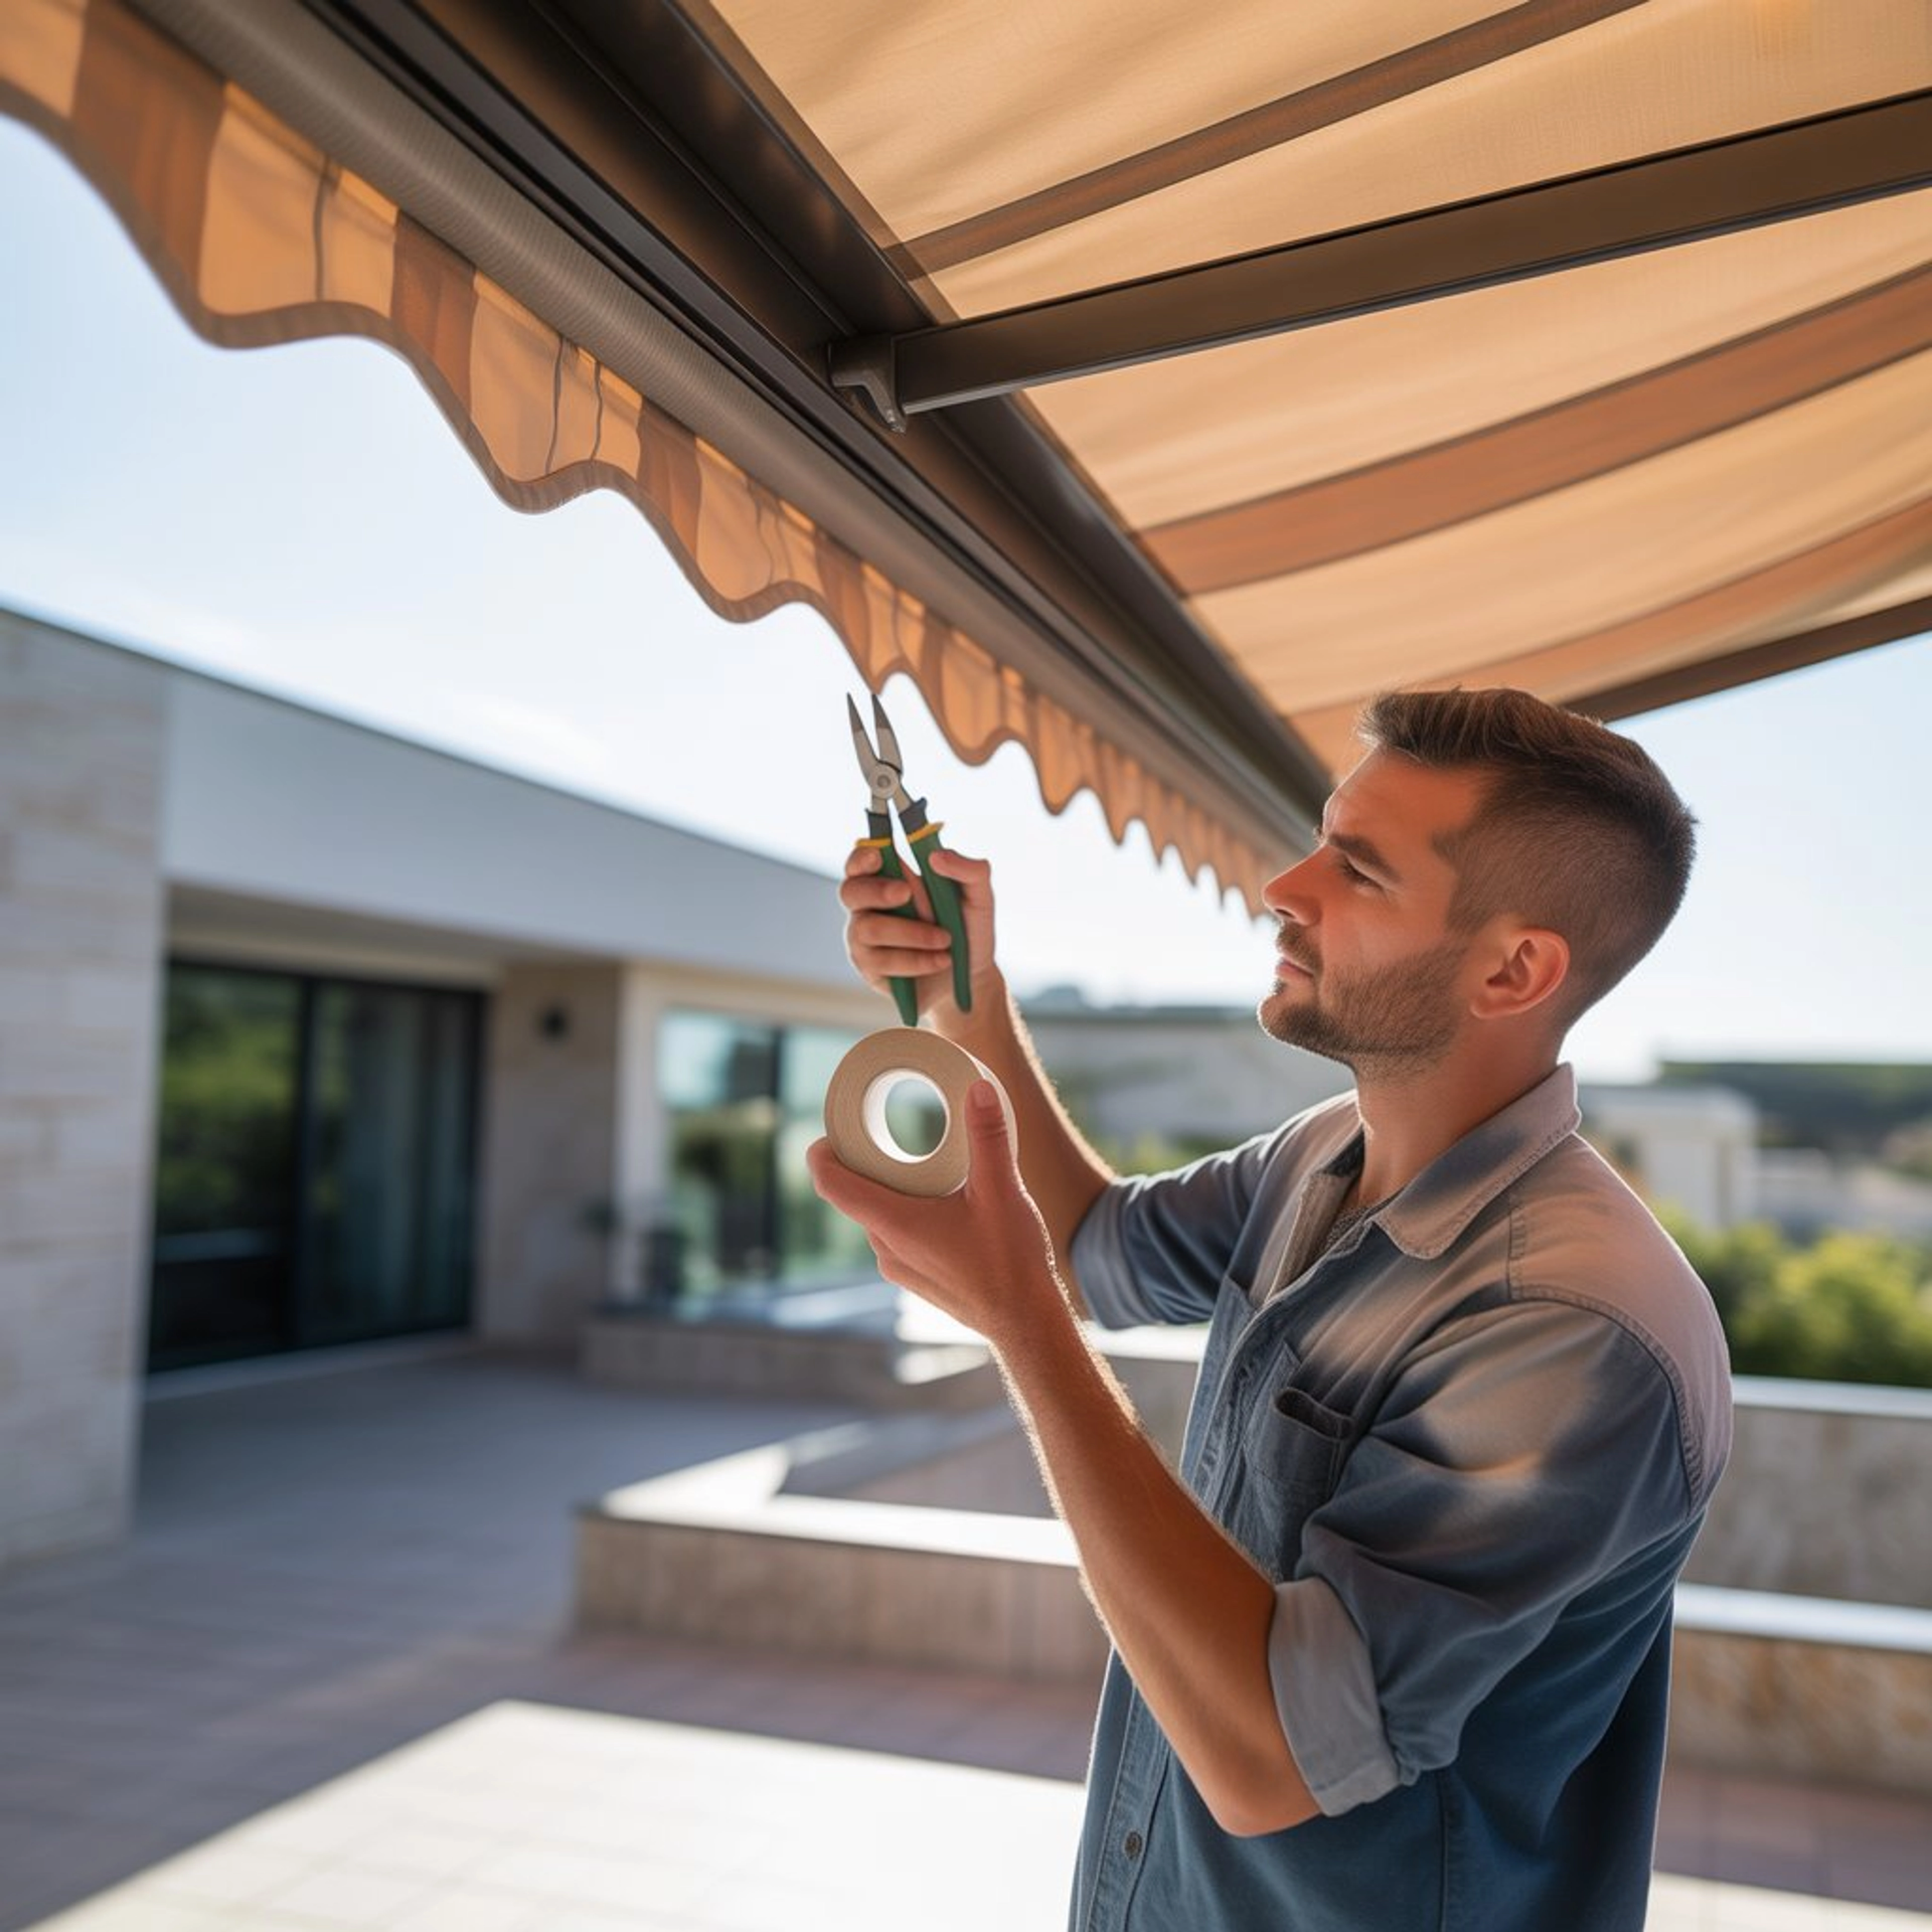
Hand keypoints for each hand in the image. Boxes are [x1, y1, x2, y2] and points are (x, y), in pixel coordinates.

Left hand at [806, 1079, 1063, 1347]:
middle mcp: (886, 1248)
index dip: (821, 1154)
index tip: (831, 1130)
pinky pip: (892, 1237)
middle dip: (861, 1163)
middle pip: (853, 1197)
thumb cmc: (1010, 1260)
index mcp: (894, 1223)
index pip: (831, 1185)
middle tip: (879, 1131)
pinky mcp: (914, 1278)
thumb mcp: (1002, 1190)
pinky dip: (902, 1212)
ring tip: (912, 1162)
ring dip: (886, 1190)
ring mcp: (898, 1267)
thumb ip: (988, 1135)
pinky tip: (932, 1201)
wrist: (1025, 1321)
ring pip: (875, 1217)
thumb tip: (978, 1088)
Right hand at [840, 843, 997, 1024]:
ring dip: (911, 933)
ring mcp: (865, 939)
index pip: (861, 862)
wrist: (971, 976)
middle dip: (877, 890)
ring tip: (946, 940)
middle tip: (906, 893)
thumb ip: (969, 870)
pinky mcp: (870, 969)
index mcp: (891, 879)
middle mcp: (870, 906)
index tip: (878, 855)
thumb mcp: (980, 898)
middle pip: (850, 891)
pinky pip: (881, 961)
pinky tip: (940, 961)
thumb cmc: (969, 930)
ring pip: (868, 929)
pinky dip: (916, 960)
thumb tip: (935, 856)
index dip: (862, 857)